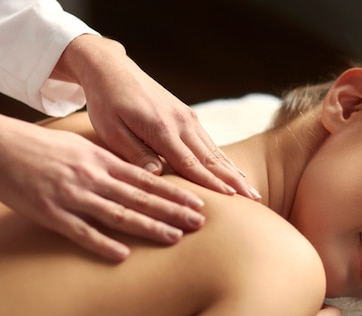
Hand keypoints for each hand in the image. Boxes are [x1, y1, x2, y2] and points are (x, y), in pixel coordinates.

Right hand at [0, 106, 206, 260]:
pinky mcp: (51, 213)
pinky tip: (123, 255)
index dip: (175, 193)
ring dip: (149, 227)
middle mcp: (93, 177)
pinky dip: (102, 244)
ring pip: (119, 214)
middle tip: (201, 222)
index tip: (199, 203)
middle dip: (173, 211)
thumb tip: (139, 174)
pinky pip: (81, 232)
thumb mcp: (82, 148)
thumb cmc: (41, 147)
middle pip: (141, 198)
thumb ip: (109, 162)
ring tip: (175, 238)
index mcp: (101, 161)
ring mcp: (73, 196)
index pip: (147, 180)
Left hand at [55, 35, 260, 200]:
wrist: (112, 69)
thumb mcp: (111, 131)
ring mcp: (188, 118)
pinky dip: (225, 159)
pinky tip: (235, 171)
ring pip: (215, 151)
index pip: (191, 163)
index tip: (232, 199)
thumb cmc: (107, 103)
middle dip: (234, 181)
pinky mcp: (188, 116)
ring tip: (252, 190)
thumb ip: (136, 154)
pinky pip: (209, 142)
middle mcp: (182, 123)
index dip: (212, 184)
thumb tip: (158, 176)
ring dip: (234, 172)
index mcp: (162, 129)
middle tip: (254, 199)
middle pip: (212, 159)